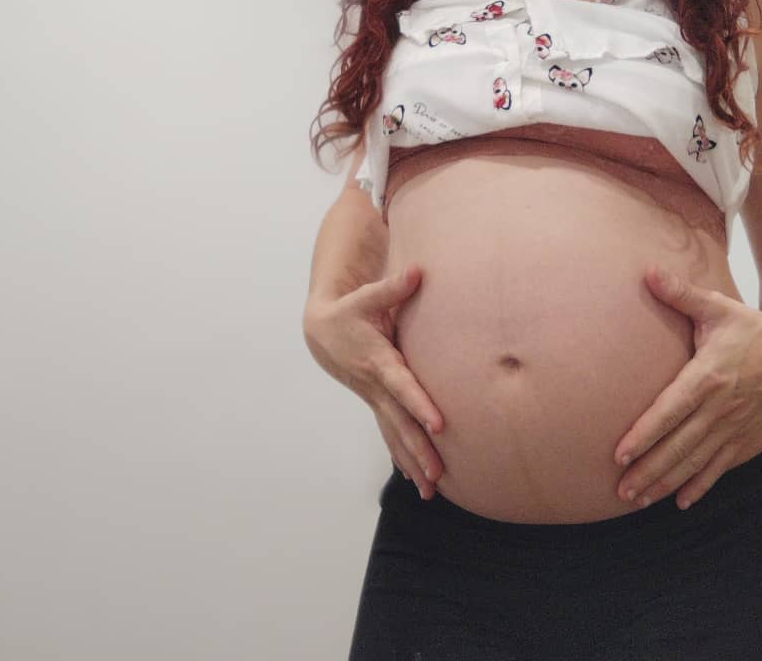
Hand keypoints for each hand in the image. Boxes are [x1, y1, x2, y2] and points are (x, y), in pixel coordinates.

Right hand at [302, 264, 445, 500]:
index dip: (419, 404)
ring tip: (432, 491)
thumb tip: (418, 271)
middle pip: (401, 422)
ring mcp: (375, 398)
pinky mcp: (377, 402)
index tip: (439, 424)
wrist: (322, 330)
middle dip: (419, 449)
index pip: (402, 386)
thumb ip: (394, 287)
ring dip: (413, 462)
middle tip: (439, 475)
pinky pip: (392, 433)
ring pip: (395, 434)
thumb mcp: (367, 296)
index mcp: (378, 360)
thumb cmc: (350, 309)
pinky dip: (404, 456)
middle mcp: (377, 386)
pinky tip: (418, 479)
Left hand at [612, 268, 761, 510]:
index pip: (670, 411)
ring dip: (666, 482)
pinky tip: (681, 502)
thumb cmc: (748, 326)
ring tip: (638, 500)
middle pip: (679, 445)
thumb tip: (648, 271)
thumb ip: (681, 293)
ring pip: (696, 461)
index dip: (645, 433)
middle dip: (649, 469)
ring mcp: (733, 425)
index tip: (620, 454)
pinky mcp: (745, 436)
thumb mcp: (716, 306)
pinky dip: (700, 485)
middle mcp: (719, 407)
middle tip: (620, 490)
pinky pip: (720, 466)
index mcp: (708, 376)